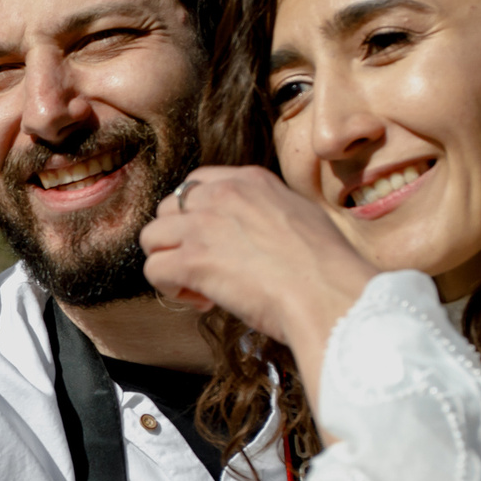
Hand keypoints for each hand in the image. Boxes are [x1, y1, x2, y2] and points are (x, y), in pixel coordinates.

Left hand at [140, 165, 377, 400]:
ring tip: (198, 285)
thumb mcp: (302, 216)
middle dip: (178, 240)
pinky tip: (201, 300)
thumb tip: (255, 232)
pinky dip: (169, 288)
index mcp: (251, 180)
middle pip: (167, 209)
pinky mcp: (192, 260)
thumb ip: (268, 212)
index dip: (195, 216)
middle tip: (206, 267)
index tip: (213, 241)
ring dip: (168, 263)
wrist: (328, 293)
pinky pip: (153, 269)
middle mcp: (222, 195)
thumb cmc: (326, 268)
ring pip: (152, 237)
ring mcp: (203, 225)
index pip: (197, 183)